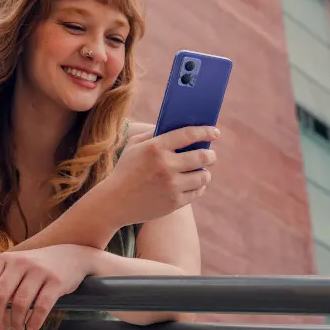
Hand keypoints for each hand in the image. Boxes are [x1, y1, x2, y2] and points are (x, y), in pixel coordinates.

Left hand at [0, 245, 93, 329]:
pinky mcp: (56, 281)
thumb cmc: (38, 268)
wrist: (72, 256)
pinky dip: (34, 321)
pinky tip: (32, 327)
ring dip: (16, 322)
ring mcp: (39, 271)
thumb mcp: (16, 267)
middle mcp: (20, 263)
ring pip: (20, 304)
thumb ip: (0, 284)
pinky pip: (41, 307)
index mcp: (5, 260)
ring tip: (18, 328)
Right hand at [98, 126, 217, 226]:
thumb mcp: (134, 146)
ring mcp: (171, 185)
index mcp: (155, 148)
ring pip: (203, 176)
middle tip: (211, 155)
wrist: (114, 202)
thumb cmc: (126, 170)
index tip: (215, 132)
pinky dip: (199, 187)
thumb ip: (155, 133)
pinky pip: (197, 192)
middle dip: (210, 154)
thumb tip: (180, 127)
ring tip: (202, 171)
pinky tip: (195, 184)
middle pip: (202, 156)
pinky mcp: (174, 202)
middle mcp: (166, 166)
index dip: (205, 132)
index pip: (189, 134)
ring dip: (205, 172)